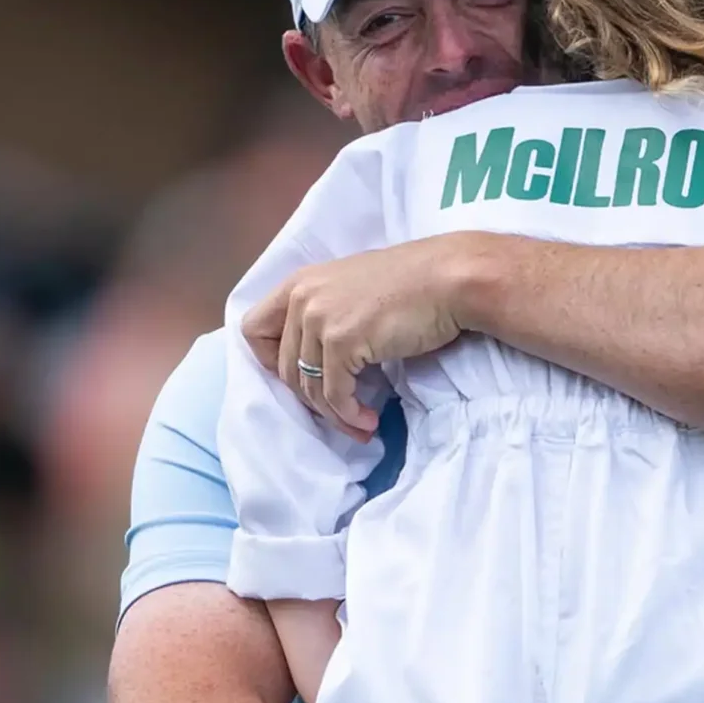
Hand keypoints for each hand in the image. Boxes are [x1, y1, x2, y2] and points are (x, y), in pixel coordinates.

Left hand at [240, 234, 493, 441]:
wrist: (450, 278)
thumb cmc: (413, 284)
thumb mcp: (353, 291)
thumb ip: (327, 314)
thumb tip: (318, 362)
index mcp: (299, 283)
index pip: (254, 330)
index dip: (271, 361)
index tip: (303, 376)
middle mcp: (301, 298)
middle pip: (284, 368)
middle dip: (311, 399)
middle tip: (341, 412)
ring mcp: (319, 319)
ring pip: (307, 387)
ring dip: (333, 415)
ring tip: (359, 425)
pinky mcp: (341, 342)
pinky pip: (334, 394)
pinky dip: (349, 414)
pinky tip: (369, 418)